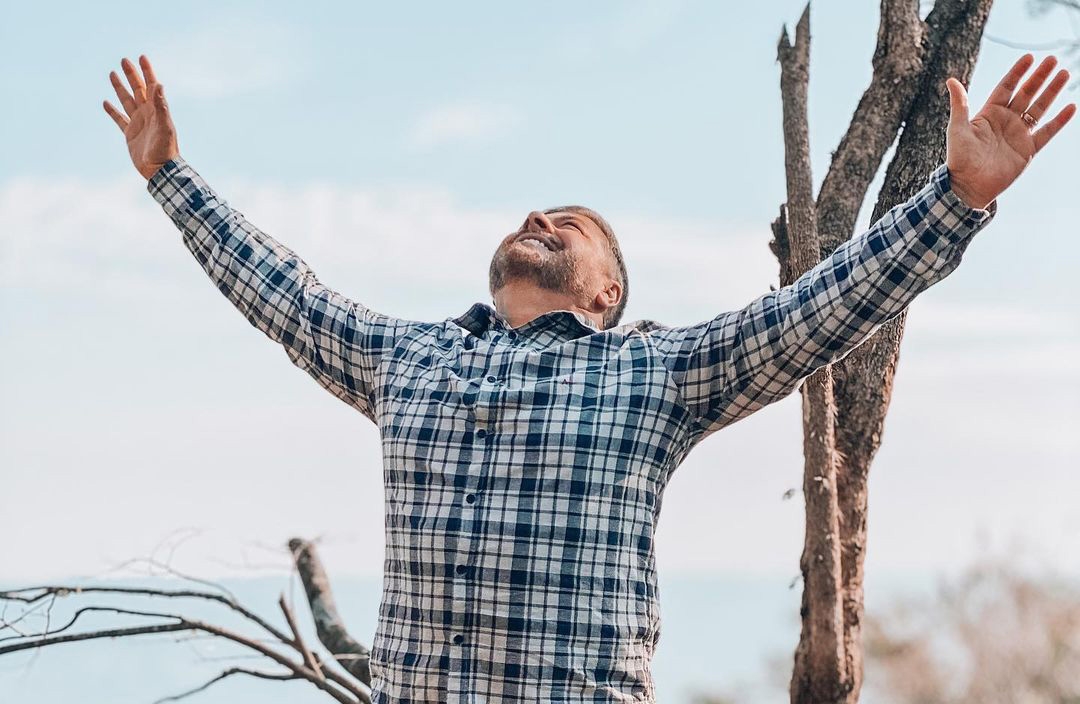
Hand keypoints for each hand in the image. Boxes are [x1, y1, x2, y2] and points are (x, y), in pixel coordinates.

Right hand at [103, 55, 179, 180]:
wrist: (160, 170)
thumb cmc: (165, 149)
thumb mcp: (164, 126)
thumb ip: (161, 106)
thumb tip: (159, 85)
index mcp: (157, 110)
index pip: (151, 86)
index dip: (147, 71)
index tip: (141, 57)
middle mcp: (147, 114)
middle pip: (137, 89)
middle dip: (131, 74)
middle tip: (124, 60)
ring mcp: (138, 123)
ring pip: (126, 100)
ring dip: (120, 87)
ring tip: (112, 73)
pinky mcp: (129, 134)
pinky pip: (119, 119)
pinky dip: (112, 111)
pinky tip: (106, 102)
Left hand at [945, 54, 1074, 209]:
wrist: (968, 186)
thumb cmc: (959, 158)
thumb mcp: (958, 128)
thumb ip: (959, 104)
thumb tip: (951, 80)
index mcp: (989, 114)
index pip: (1006, 87)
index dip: (1018, 72)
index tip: (1029, 57)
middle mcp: (1006, 121)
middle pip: (1026, 93)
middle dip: (1039, 77)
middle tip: (1052, 59)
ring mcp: (1018, 134)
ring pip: (1039, 108)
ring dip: (1052, 91)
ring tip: (1065, 73)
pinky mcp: (1028, 149)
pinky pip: (1047, 132)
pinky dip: (1059, 121)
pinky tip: (1071, 107)